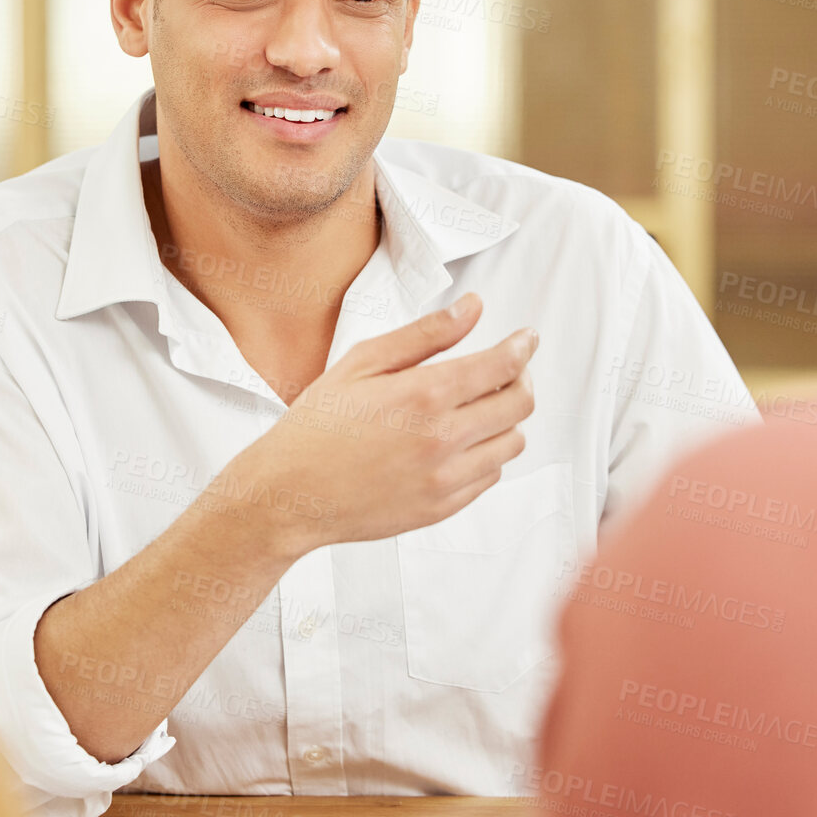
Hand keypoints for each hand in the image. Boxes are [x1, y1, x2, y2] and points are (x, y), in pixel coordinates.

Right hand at [203, 293, 536, 554]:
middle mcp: (443, 439)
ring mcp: (445, 479)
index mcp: (424, 395)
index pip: (503, 365)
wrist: (290, 494)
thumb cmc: (317, 425)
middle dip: (521, 379)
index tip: (526, 338)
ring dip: (506, 420)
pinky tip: (457, 442)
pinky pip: (489, 477)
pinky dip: (485, 455)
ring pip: (512, 443)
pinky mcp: (442, 508)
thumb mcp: (363, 362)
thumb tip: (473, 308)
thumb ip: (425, 335)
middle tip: (507, 370)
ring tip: (478, 408)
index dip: (522, 346)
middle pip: (520, 404)